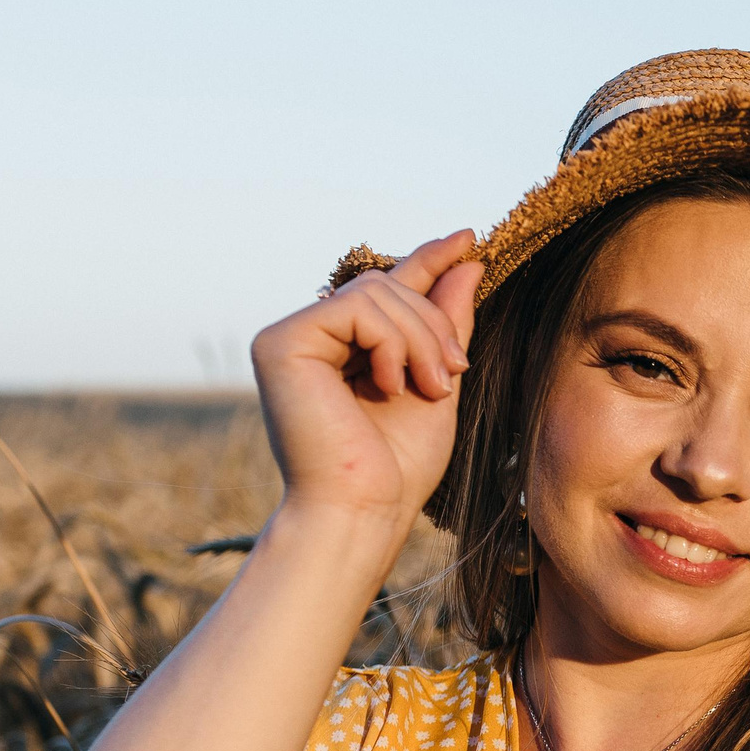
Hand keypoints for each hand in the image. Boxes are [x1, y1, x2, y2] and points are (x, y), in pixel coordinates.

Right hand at [249, 230, 485, 528]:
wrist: (363, 511)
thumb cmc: (398, 465)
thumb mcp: (437, 381)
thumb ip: (446, 324)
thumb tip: (467, 259)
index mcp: (343, 349)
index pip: (388, 290)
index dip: (429, 261)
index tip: (469, 239)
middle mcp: (310, 337)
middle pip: (387, 286)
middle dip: (434, 323)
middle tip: (455, 373)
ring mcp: (290, 337)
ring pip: (376, 293)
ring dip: (421, 338)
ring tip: (431, 387)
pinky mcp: (280, 343)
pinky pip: (356, 309)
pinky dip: (391, 344)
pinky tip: (390, 385)